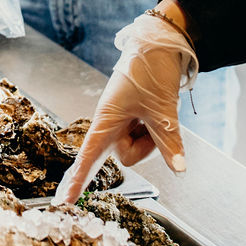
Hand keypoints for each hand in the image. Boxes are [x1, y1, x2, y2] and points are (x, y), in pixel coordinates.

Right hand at [55, 10, 197, 205]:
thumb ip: (169, 142)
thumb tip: (179, 169)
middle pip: (126, 155)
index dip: (78, 180)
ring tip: (156, 110)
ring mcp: (121, 120)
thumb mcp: (162, 109)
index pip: (89, 157)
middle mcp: (110, 122)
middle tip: (156, 122)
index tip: (65, 200)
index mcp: (106, 119)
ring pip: (138, 146)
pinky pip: (143, 135)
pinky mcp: (132, 117)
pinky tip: (155, 110)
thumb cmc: (152, 72)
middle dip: (146, 146)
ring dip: (152, 135)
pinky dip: (153, 129)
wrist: (160, 45)